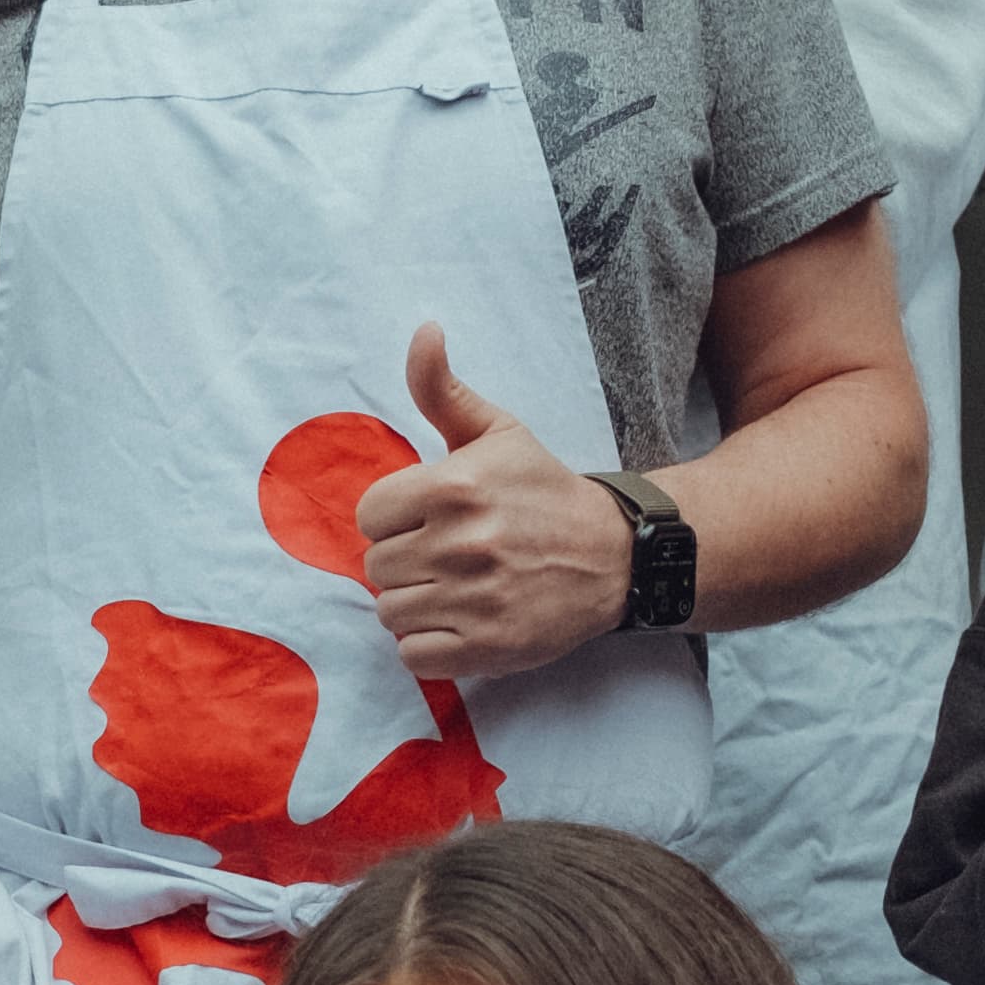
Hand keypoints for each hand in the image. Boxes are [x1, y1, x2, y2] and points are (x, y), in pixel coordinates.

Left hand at [355, 325, 631, 678]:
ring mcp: (474, 600)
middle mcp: (461, 544)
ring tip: (453, 588)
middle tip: (446, 554)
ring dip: (415, 603)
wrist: (615, 554)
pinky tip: (459, 620)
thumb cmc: (544, 491)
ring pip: (391, 611)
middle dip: (405, 560)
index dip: (393, 518)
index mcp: (454, 487)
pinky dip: (429, 644)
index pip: (368, 515)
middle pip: (377, 566)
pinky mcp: (487, 647)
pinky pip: (414, 655)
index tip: (427, 518)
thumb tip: (423, 329)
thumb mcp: (498, 431)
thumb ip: (442, 389)